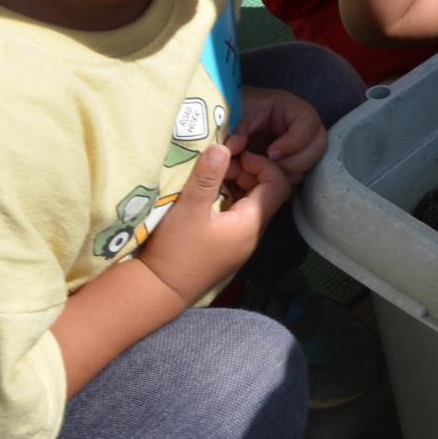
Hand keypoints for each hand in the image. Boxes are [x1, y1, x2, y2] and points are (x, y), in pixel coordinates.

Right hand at [137, 144, 289, 306]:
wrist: (158, 292)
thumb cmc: (176, 251)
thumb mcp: (188, 209)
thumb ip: (207, 177)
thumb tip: (222, 147)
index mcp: (251, 223)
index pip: (279, 185)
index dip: (263, 164)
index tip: (237, 155)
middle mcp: (252, 233)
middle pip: (266, 193)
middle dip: (248, 171)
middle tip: (222, 162)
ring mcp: (239, 242)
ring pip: (250, 203)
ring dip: (236, 184)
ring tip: (212, 173)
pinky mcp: (226, 246)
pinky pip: (236, 214)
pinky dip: (227, 197)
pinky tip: (206, 192)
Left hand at [224, 87, 327, 184]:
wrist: (218, 122)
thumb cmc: (229, 112)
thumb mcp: (230, 115)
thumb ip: (234, 130)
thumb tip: (233, 146)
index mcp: (288, 108)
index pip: (309, 122)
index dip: (294, 140)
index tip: (271, 153)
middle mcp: (299, 127)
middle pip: (319, 144)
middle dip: (297, 161)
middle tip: (271, 165)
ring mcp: (296, 147)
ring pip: (310, 164)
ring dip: (290, 173)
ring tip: (263, 173)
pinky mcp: (289, 163)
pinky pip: (298, 175)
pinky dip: (284, 181)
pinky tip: (263, 179)